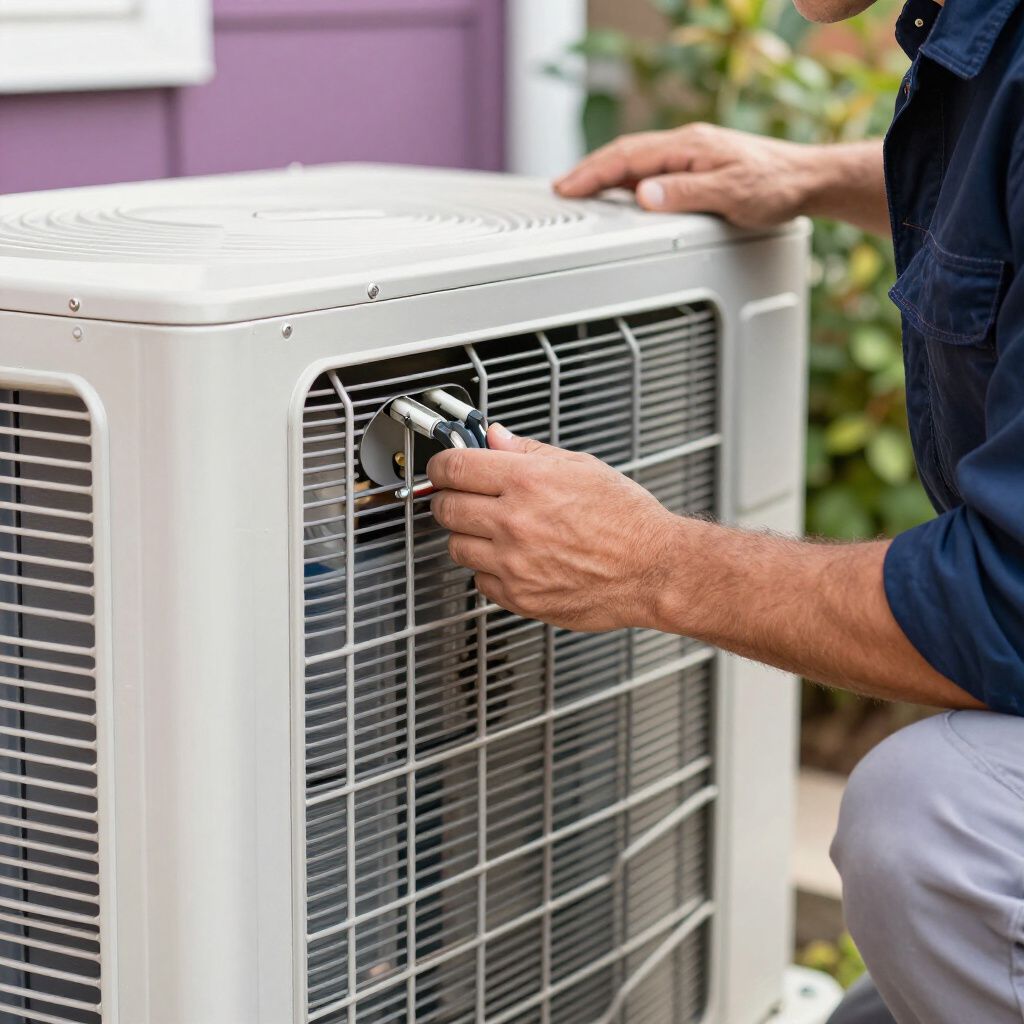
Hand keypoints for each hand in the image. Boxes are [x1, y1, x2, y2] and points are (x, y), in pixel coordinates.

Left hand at [427, 425, 678, 631]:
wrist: (654, 569)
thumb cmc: (628, 520)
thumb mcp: (582, 467)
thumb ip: (530, 451)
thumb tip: (495, 436)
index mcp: (528, 481)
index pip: (454, 467)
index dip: (442, 465)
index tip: (444, 468)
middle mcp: (515, 522)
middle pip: (445, 507)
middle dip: (449, 499)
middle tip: (464, 498)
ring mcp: (514, 563)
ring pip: (456, 547)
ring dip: (467, 536)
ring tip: (495, 532)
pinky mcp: (520, 596)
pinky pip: (480, 581)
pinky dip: (490, 570)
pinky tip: (514, 560)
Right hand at [554, 122, 824, 227]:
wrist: (807, 179)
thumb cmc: (775, 186)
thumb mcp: (730, 194)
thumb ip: (684, 194)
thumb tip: (643, 195)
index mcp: (688, 147)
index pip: (628, 157)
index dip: (593, 172)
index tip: (567, 187)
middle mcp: (686, 146)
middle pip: (626, 154)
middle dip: (590, 170)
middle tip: (562, 188)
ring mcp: (691, 155)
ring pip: (637, 161)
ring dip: (606, 174)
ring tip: (582, 189)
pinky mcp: (698, 166)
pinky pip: (652, 169)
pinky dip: (627, 180)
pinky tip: (622, 193)